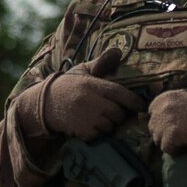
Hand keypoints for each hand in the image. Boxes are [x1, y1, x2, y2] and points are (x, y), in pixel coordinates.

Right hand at [14, 48, 146, 141]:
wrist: (45, 103)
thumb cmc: (69, 86)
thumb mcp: (83, 72)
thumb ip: (101, 63)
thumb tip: (118, 51)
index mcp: (93, 85)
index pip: (119, 93)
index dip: (133, 101)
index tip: (141, 106)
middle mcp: (91, 101)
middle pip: (118, 113)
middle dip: (118, 114)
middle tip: (110, 111)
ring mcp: (87, 118)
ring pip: (109, 126)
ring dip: (107, 125)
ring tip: (96, 117)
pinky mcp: (82, 131)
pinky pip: (98, 135)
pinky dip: (96, 133)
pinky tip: (87, 124)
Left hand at [149, 88, 186, 156]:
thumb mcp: (186, 96)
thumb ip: (173, 102)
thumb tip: (164, 110)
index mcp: (164, 97)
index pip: (152, 110)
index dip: (160, 119)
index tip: (168, 125)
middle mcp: (161, 108)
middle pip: (153, 126)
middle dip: (162, 132)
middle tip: (174, 136)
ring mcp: (164, 122)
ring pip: (157, 138)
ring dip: (166, 142)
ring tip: (178, 143)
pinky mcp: (170, 135)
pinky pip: (166, 148)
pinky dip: (174, 150)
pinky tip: (182, 148)